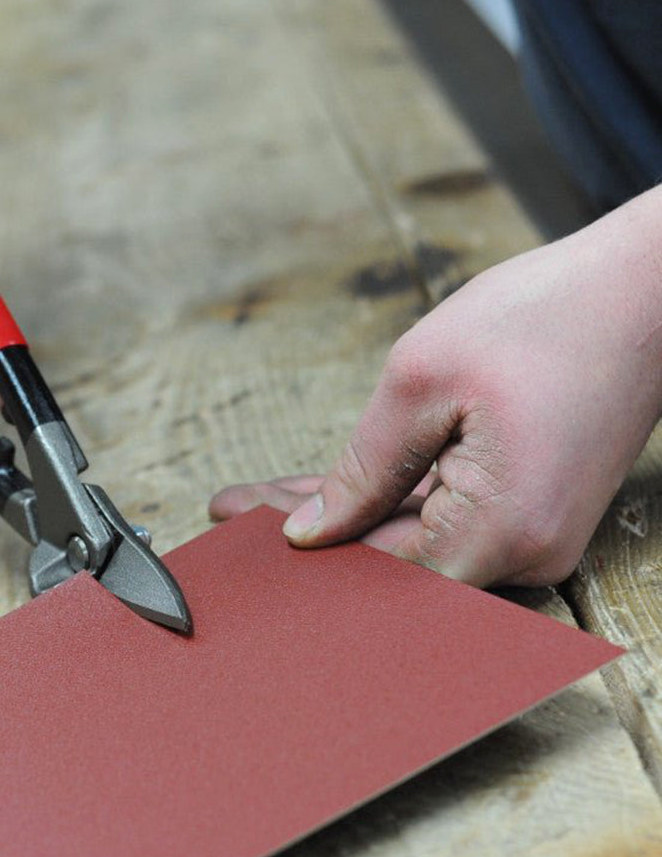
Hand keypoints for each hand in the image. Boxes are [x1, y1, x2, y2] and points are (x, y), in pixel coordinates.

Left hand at [211, 185, 661, 586]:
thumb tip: (312, 533)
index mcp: (498, 530)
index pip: (374, 572)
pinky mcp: (534, 506)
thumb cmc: (548, 316)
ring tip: (265, 497)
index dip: (303, 559)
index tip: (236, 533)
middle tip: (235, 509)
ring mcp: (534, 533)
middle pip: (391, 559)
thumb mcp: (422, 381)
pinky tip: (332, 487)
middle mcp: (525, 551)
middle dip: (311, 530)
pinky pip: (446, 512)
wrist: (649, 285)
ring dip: (345, 512)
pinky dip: (391, 497)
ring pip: (414, 534)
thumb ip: (362, 469)